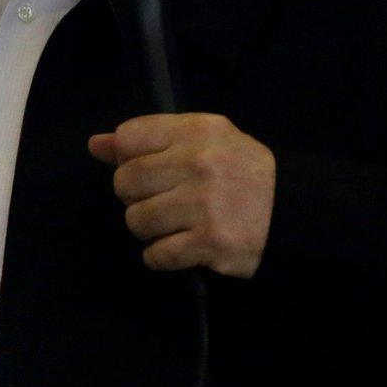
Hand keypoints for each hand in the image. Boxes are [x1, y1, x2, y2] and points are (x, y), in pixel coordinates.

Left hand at [88, 112, 275, 278]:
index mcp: (197, 130)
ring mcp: (204, 204)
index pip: (128, 138)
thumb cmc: (239, 171)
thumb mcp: (203, 141)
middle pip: (125, 181)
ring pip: (136, 220)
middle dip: (134, 195)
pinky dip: (160, 256)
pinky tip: (180, 247)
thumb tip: (95, 144)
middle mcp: (199, 163)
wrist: (291, 212)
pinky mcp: (210, 243)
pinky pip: (156, 255)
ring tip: (173, 224)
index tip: (146, 169)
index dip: (127, 157)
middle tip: (160, 200)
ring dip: (148, 228)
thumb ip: (149, 139)